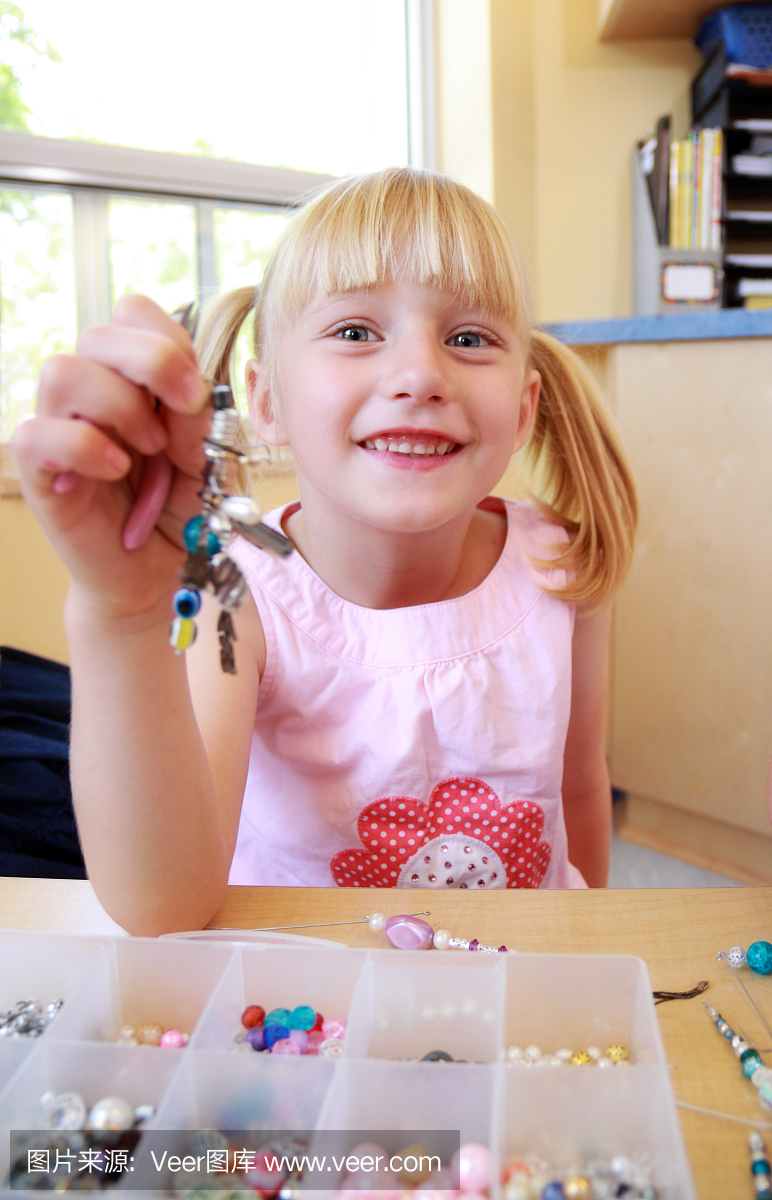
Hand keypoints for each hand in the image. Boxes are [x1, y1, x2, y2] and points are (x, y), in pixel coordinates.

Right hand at [13, 294, 211, 620]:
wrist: (156, 574)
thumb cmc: (181, 511)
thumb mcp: (209, 463)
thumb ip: (202, 424)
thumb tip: (189, 392)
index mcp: (134, 378)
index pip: (133, 315)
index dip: (169, 340)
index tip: (198, 392)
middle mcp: (92, 393)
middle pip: (98, 332)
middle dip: (153, 363)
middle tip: (183, 410)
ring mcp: (61, 429)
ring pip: (63, 371)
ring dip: (119, 406)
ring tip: (149, 449)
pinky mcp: (40, 472)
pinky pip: (38, 434)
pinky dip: (84, 447)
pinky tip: (117, 471)